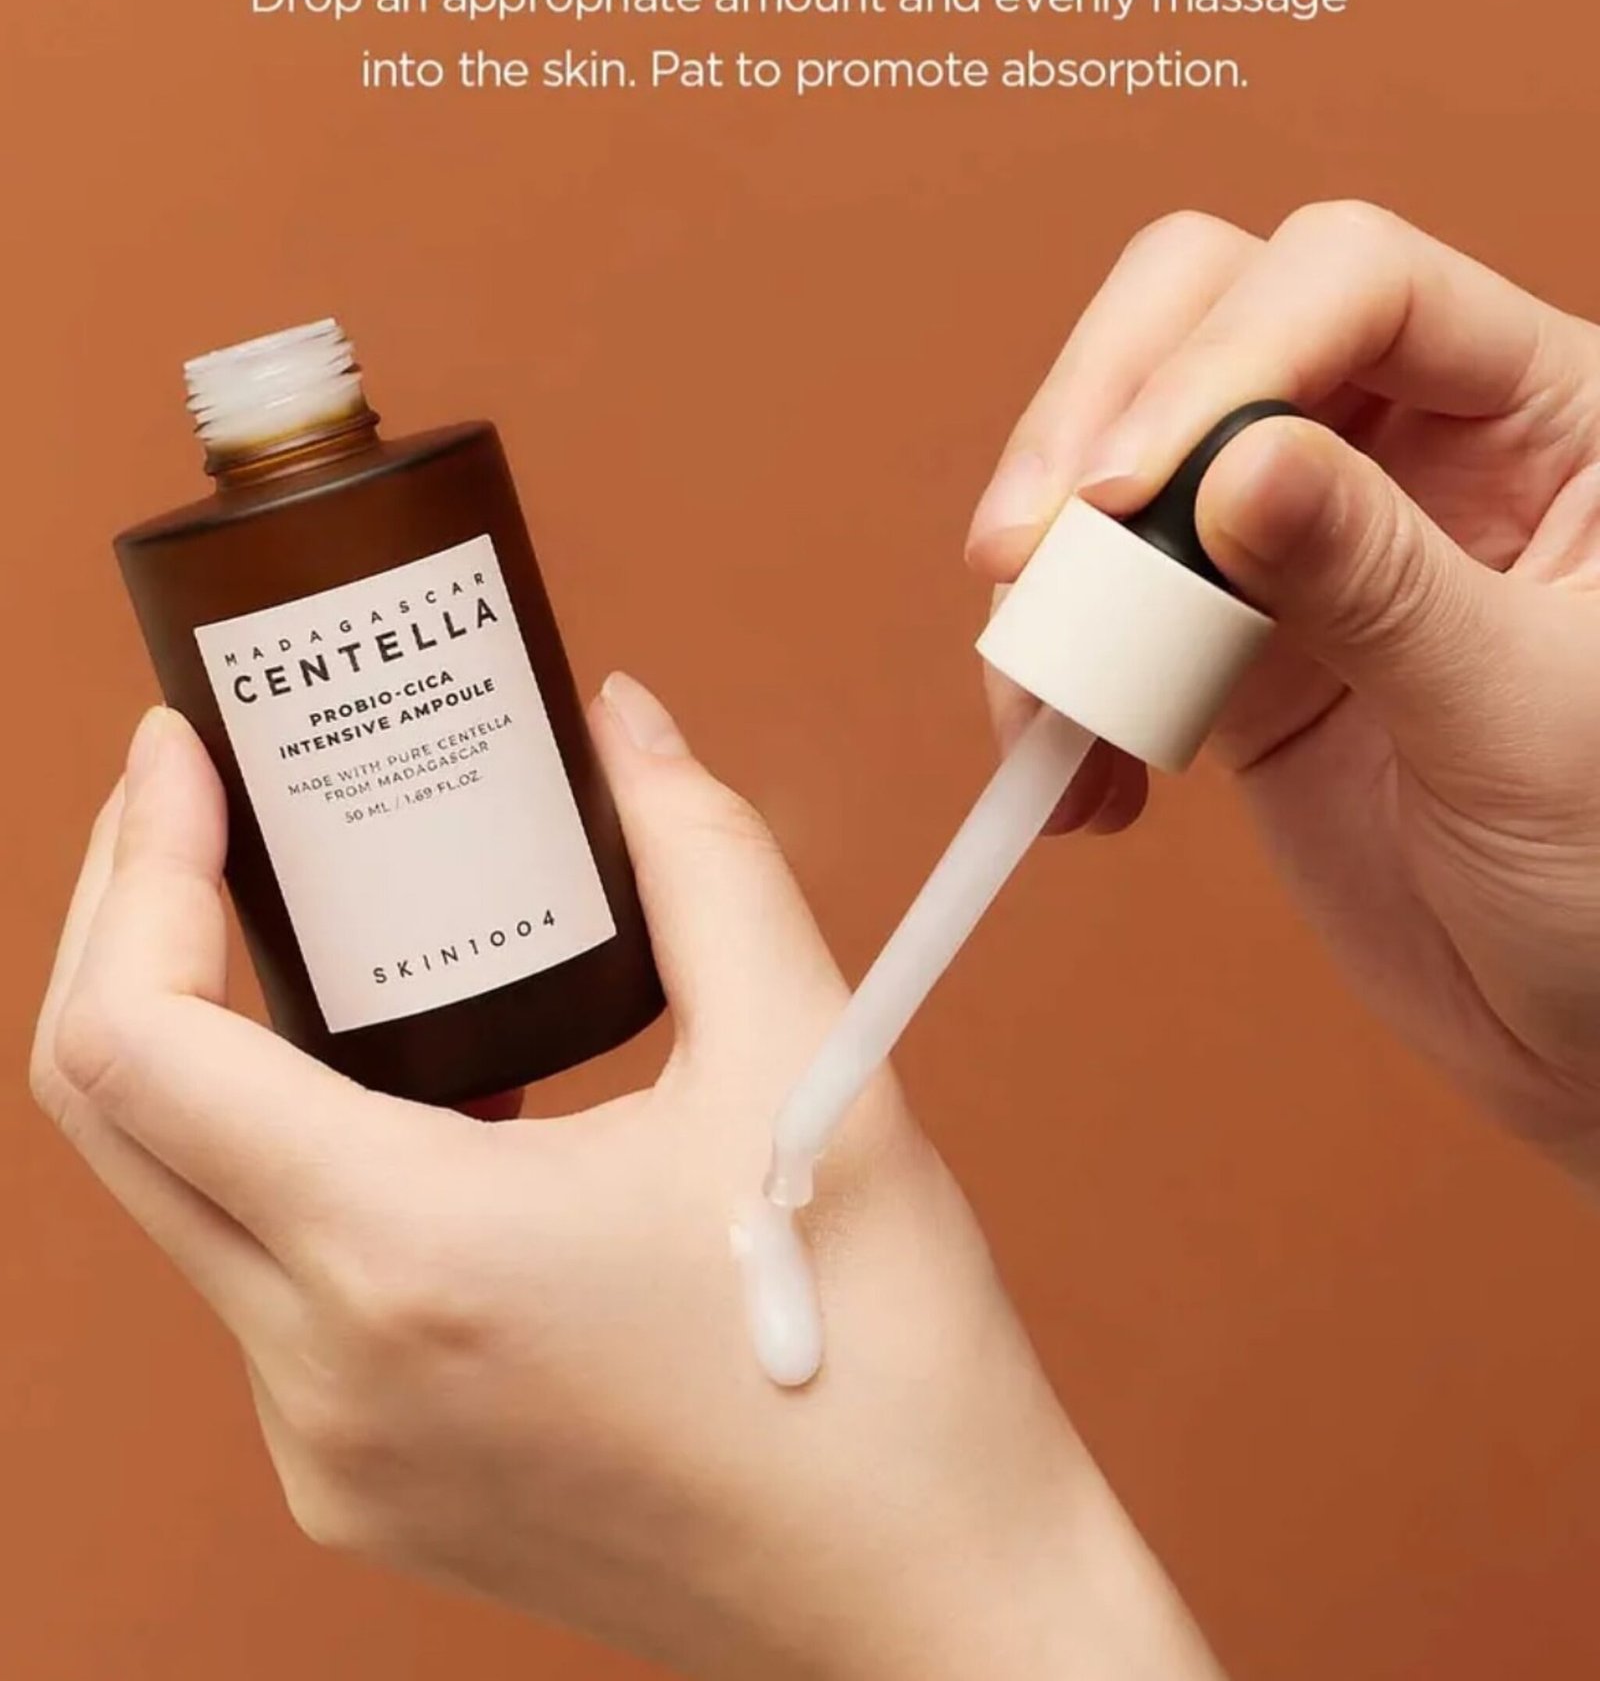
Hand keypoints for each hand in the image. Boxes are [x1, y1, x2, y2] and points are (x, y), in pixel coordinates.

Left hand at [33, 688, 1220, 1680]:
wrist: (929, 1601)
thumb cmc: (879, 1366)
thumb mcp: (808, 1062)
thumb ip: (700, 856)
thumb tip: (624, 728)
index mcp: (406, 1258)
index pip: (133, 1046)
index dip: (136, 871)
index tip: (188, 756)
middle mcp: (323, 1373)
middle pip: (118, 1118)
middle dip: (142, 931)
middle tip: (216, 808)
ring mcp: (331, 1449)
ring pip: (189, 1202)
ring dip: (223, 1048)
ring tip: (327, 926)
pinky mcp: (370, 1479)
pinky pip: (268, 1287)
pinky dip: (296, 1157)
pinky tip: (420, 1089)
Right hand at [967, 202, 1599, 1183]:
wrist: (1597, 1040)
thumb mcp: (1532, 725)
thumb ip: (1381, 583)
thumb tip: (1232, 463)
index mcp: (1548, 408)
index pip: (1356, 280)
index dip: (1225, 357)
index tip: (1127, 494)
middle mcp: (1416, 436)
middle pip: (1204, 313)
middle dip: (1091, 425)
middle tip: (1025, 560)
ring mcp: (1309, 534)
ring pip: (1124, 454)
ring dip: (1053, 575)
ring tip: (1049, 724)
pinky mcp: (1231, 638)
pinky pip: (1101, 607)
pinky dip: (1054, 682)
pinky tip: (1077, 787)